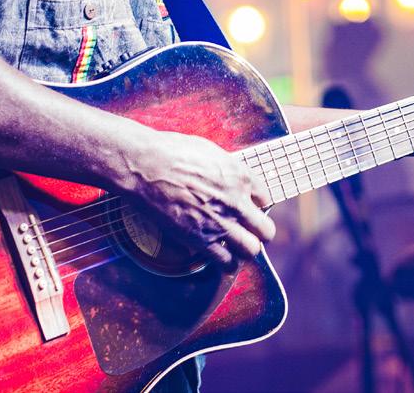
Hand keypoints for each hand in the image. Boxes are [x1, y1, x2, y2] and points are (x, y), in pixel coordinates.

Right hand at [125, 128, 275, 266]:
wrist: (146, 166)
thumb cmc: (173, 151)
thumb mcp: (210, 151)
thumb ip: (227, 168)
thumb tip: (231, 176)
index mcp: (240, 175)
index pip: (266, 198)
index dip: (256, 204)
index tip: (247, 205)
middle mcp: (237, 202)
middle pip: (266, 230)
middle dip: (259, 231)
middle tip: (248, 230)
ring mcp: (220, 223)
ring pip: (252, 250)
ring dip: (245, 249)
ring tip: (236, 245)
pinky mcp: (201, 240)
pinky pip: (227, 263)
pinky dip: (227, 263)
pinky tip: (220, 256)